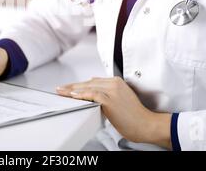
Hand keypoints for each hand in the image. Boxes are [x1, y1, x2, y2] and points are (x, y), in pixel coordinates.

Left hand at [57, 77, 171, 148]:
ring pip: (87, 87)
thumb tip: (93, 93)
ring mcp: (112, 90)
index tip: (68, 88)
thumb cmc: (134, 117)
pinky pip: (92, 94)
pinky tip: (72, 96)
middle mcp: (114, 83)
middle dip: (72, 86)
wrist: (146, 124)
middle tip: (60, 89)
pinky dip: (81, 95)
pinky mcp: (110, 99)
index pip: (92, 81)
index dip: (78, 85)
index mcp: (116, 82)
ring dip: (72, 90)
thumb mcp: (120, 100)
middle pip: (87, 83)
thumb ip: (107, 95)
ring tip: (61, 92)